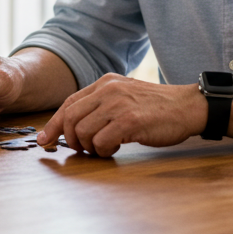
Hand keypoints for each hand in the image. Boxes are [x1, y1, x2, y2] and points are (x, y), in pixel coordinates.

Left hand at [38, 74, 205, 156]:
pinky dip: (102, 150)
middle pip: (69, 118)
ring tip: (103, 149)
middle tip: (81, 150)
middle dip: (69, 139)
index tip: (43, 140)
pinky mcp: (130, 121)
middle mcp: (108, 90)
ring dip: (88, 147)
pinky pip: (100, 141)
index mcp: (104, 83)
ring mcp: (118, 104)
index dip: (53, 124)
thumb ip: (101, 105)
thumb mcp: (124, 96)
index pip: (68, 103)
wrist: (188, 106)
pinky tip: (115, 149)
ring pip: (81, 131)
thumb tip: (73, 127)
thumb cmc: (156, 107)